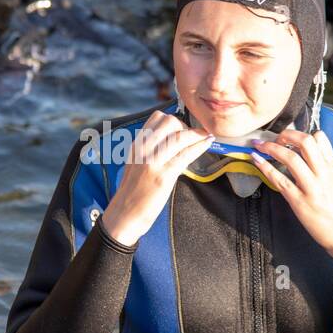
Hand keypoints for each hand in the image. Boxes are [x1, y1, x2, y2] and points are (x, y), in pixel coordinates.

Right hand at [101, 110, 213, 245]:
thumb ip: (149, 151)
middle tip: (193, 136)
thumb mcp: (136, 164)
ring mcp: (152, 162)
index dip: (174, 120)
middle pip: (170, 122)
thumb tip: (170, 141)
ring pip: (179, 137)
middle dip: (185, 126)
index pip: (157, 118)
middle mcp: (143, 150)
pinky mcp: (163, 176)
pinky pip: (185, 155)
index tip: (183, 128)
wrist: (124, 214)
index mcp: (137, 145)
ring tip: (206, 136)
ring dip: (197, 134)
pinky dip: (200, 146)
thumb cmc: (133, 192)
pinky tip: (208, 142)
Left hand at [250, 128, 332, 264]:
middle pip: (305, 142)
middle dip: (286, 134)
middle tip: (275, 137)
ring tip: (260, 145)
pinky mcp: (300, 201)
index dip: (302, 133)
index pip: (320, 137)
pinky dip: (265, 167)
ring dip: (271, 148)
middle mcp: (323, 173)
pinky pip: (280, 180)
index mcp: (332, 166)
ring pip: (291, 158)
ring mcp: (312, 187)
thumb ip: (323, 164)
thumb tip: (304, 152)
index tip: (290, 136)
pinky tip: (257, 160)